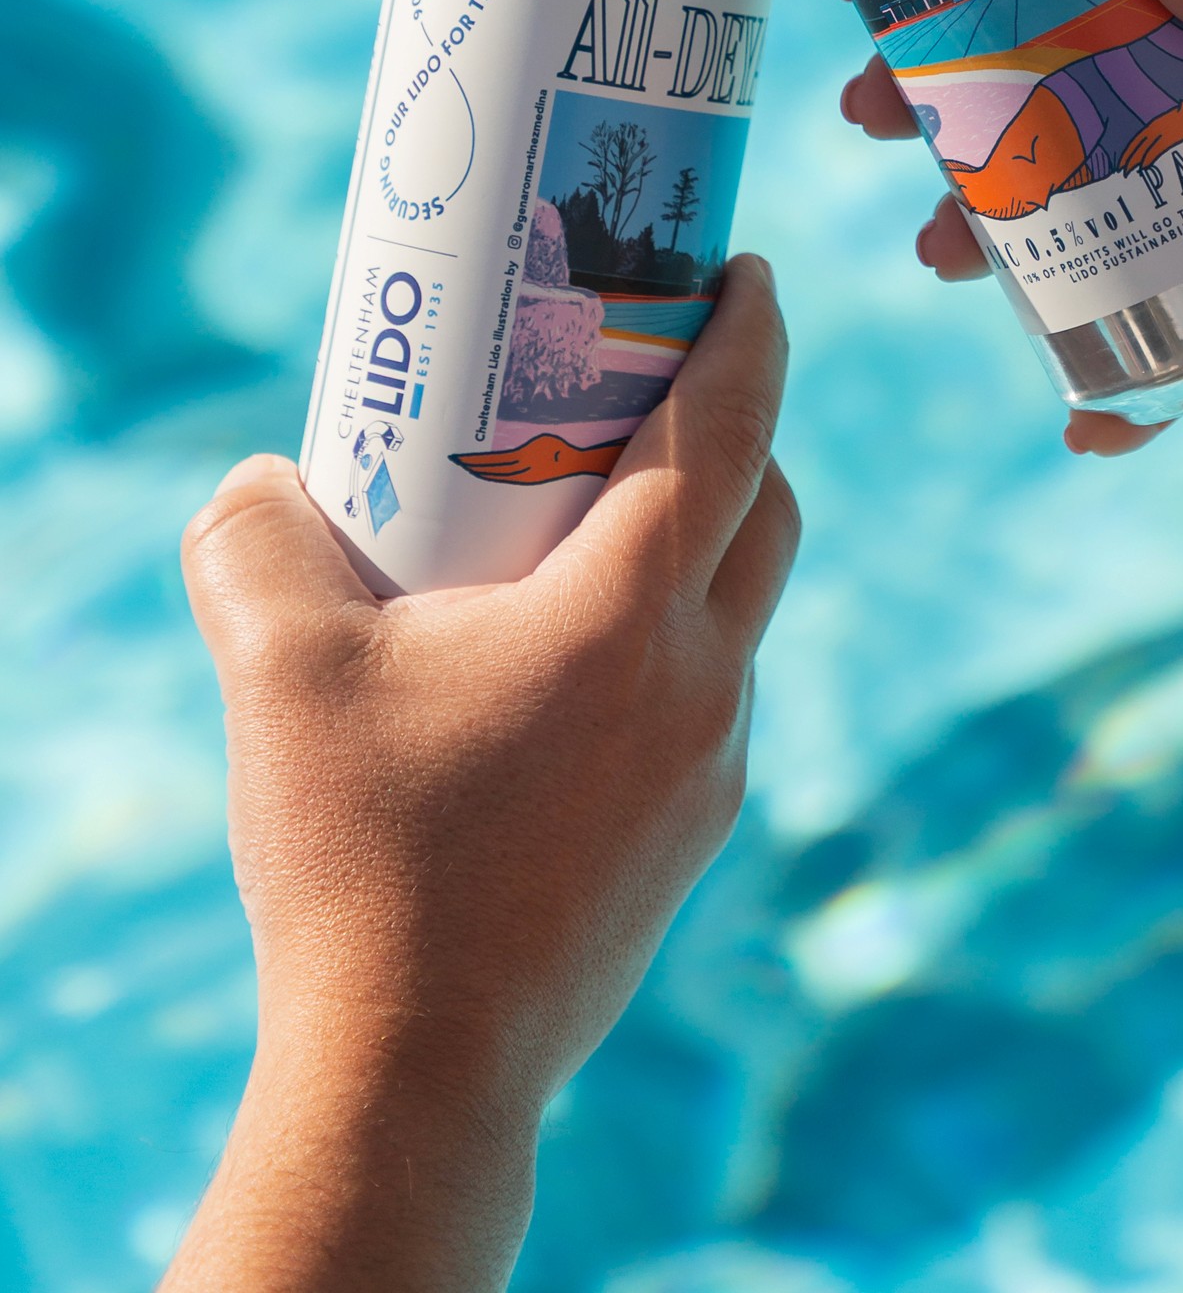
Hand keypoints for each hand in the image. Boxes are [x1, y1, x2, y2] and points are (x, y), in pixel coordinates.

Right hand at [164, 256, 797, 1292]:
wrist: (415, 1073)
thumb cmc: (361, 859)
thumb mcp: (280, 672)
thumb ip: (259, 542)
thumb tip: (263, 477)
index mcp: (633, 614)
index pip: (733, 426)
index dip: (751, 329)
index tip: (749, 267)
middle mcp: (705, 682)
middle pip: (766, 508)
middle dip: (736, 424)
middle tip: (660, 377)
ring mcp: (712, 768)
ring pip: (740, 609)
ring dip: (698, 542)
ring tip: (593, 519)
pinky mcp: (692, 838)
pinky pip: (706, 697)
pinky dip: (668, 640)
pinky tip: (566, 660)